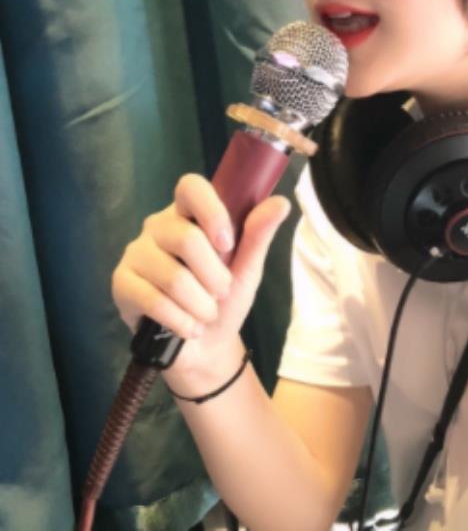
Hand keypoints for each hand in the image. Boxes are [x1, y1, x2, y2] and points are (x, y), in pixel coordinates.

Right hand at [112, 173, 290, 377]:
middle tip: (222, 293)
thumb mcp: (248, 267)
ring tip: (206, 314)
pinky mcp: (121, 283)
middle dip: (214, 277)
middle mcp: (158, 226)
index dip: (211, 212)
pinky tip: (188, 327)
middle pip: (186, 239)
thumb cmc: (226, 298)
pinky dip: (180, 320)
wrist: (206, 346)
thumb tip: (281, 202)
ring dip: (200, 305)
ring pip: (173, 276)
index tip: (228, 244)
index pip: (191, 187)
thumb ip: (259, 234)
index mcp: (189, 213)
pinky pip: (153, 300)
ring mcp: (136, 253)